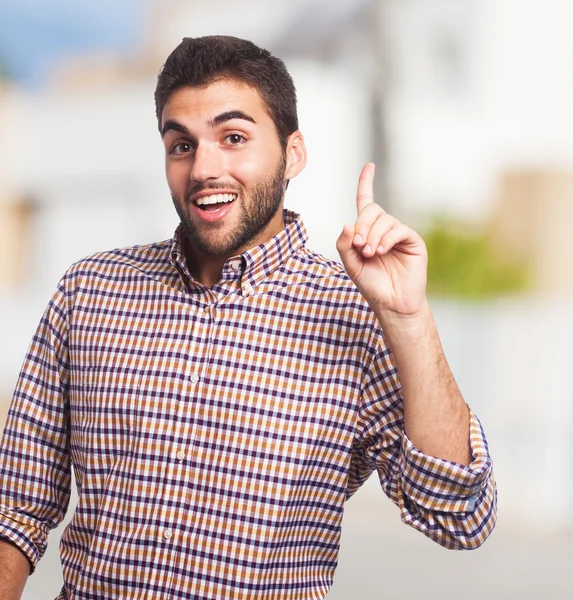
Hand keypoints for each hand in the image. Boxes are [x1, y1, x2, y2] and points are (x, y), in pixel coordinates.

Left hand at [336, 163, 427, 316]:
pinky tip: (381, 251)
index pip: (366, 202)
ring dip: (373, 235)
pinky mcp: (412, 241)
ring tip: (370, 253)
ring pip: (384, 220)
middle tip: (360, 246)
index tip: (369, 166)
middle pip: (372, 210)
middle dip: (363, 225)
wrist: (392, 303)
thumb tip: (347, 223)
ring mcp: (399, 234)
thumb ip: (345, 245)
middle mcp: (384, 229)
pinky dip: (387, 239)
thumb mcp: (351, 265)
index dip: (367, 184)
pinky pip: (398, 229)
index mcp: (367, 232)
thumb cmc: (372, 285)